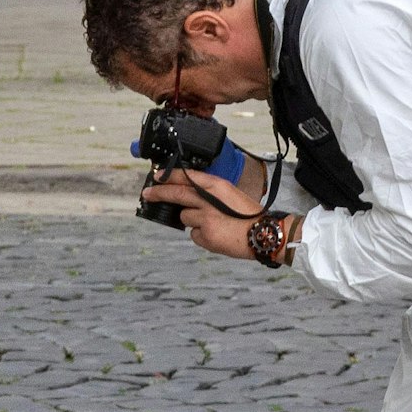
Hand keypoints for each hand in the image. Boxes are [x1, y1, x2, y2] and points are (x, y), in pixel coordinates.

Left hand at [141, 170, 263, 259]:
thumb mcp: (230, 193)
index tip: (157, 176)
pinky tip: (217, 235)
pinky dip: (202, 236)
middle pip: (177, 194)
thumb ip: (210, 193)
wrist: (263, 233)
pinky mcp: (206, 235)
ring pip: (185, 218)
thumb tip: (188, 197)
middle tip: (147, 194)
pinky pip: (194, 235)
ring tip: (215, 224)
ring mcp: (206, 218)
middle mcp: (208, 200)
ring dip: (194, 221)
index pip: (187, 177)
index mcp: (216, 185)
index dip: (169, 176)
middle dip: (158, 193)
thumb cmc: (248, 215)